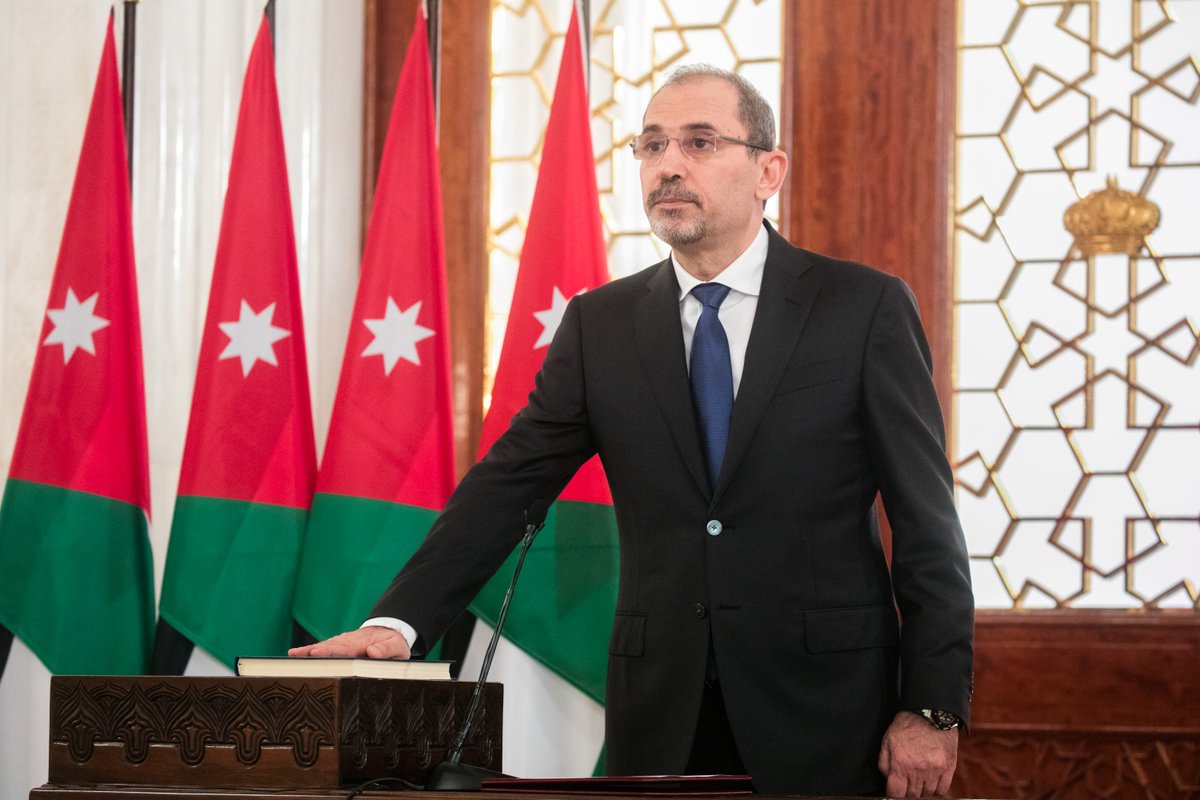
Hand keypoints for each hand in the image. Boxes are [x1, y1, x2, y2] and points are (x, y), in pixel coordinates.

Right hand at [287, 626, 410, 659]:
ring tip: (293, 656)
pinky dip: (309, 651)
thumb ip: (386, 650)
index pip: (344, 649)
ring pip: (324, 647)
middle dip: (315, 652)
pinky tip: (294, 655)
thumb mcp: (396, 647)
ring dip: (308, 651)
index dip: (330, 652)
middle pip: (330, 647)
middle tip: (300, 655)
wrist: (388, 632)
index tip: (317, 653)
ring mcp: (342, 643)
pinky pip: (323, 648)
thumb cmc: (392, 643)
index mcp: (362, 643)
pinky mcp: (338, 646)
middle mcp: (348, 642)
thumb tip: (372, 652)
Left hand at [877, 710, 958, 797]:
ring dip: (921, 790)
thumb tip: (887, 780)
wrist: (931, 713)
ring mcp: (935, 770)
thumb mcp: (887, 740)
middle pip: (912, 795)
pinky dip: (936, 788)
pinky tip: (930, 780)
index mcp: (900, 763)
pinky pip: (942, 789)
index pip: (896, 794)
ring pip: (927, 794)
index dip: (893, 794)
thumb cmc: (907, 725)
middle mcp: (918, 770)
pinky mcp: (948, 768)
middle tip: (906, 782)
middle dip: (907, 791)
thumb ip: (884, 763)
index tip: (895, 790)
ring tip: (918, 778)